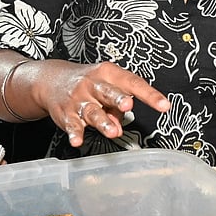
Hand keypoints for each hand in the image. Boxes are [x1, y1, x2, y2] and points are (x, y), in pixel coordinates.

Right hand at [31, 60, 168, 147]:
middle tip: (128, 105)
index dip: (149, 95)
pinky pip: (72, 125)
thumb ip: (116, 109)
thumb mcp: (106, 88)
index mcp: (109, 74)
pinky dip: (75, 133)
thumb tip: (118, 128)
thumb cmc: (88, 84)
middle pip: (108, 92)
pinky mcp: (66, 113)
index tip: (164, 106)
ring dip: (103, 122)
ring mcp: (79, 99)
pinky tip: (77, 141)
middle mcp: (93, 85)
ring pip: (92, 111)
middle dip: (118, 99)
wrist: (51, 80)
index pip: (132, 83)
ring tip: (112, 131)